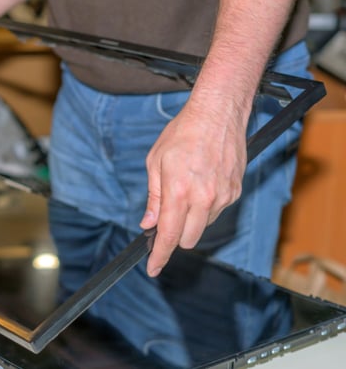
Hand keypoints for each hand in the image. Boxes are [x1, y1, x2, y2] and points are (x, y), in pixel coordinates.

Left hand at [140, 100, 246, 276]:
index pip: (167, 236)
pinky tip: (201, 184)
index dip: (159, 256)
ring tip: (185, 189)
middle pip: (187, 239)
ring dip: (191, 220)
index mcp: (178, 192)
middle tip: (164, 219)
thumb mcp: (155, 162)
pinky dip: (205, 207)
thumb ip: (154, 197)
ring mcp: (222, 197)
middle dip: (174, 236)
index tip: (153, 268)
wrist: (218, 113)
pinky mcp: (235, 192)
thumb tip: (148, 223)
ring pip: (203, 227)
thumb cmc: (182, 133)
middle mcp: (203, 199)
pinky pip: (216, 212)